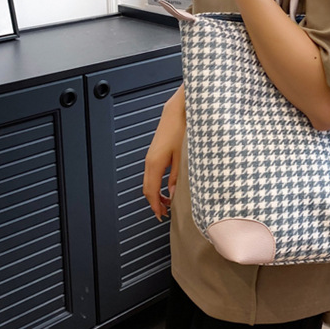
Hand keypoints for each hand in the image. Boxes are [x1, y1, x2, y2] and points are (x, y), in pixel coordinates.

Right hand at [143, 86, 185, 220]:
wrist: (176, 112)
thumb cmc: (181, 130)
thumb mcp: (183, 156)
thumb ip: (177, 176)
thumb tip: (173, 193)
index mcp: (155, 164)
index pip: (151, 192)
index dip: (154, 206)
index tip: (161, 216)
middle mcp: (149, 162)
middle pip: (147, 189)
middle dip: (154, 203)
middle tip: (164, 213)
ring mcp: (150, 157)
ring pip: (148, 182)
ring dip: (155, 194)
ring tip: (166, 202)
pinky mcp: (154, 154)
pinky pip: (151, 174)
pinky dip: (156, 184)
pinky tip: (166, 187)